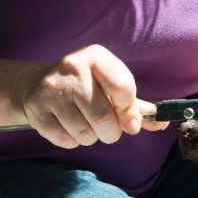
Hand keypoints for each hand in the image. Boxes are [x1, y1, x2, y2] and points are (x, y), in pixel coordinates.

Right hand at [17, 44, 164, 147]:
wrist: (36, 85)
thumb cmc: (85, 86)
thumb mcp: (110, 86)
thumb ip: (135, 105)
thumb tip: (161, 122)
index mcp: (96, 57)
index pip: (123, 88)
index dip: (129, 110)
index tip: (128, 118)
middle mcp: (72, 68)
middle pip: (105, 118)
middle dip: (112, 131)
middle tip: (107, 126)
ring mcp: (51, 90)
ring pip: (86, 134)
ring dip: (92, 136)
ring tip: (85, 122)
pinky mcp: (36, 111)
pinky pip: (67, 141)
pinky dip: (74, 141)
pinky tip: (68, 125)